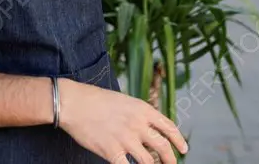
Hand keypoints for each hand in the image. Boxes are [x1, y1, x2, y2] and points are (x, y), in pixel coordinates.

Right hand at [57, 79, 187, 163]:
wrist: (74, 103)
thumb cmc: (95, 100)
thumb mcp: (124, 100)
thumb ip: (138, 114)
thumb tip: (148, 127)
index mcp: (142, 110)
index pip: (168, 127)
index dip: (178, 140)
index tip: (183, 149)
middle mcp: (138, 125)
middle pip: (163, 147)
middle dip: (171, 159)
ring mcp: (126, 139)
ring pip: (148, 162)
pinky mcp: (112, 152)